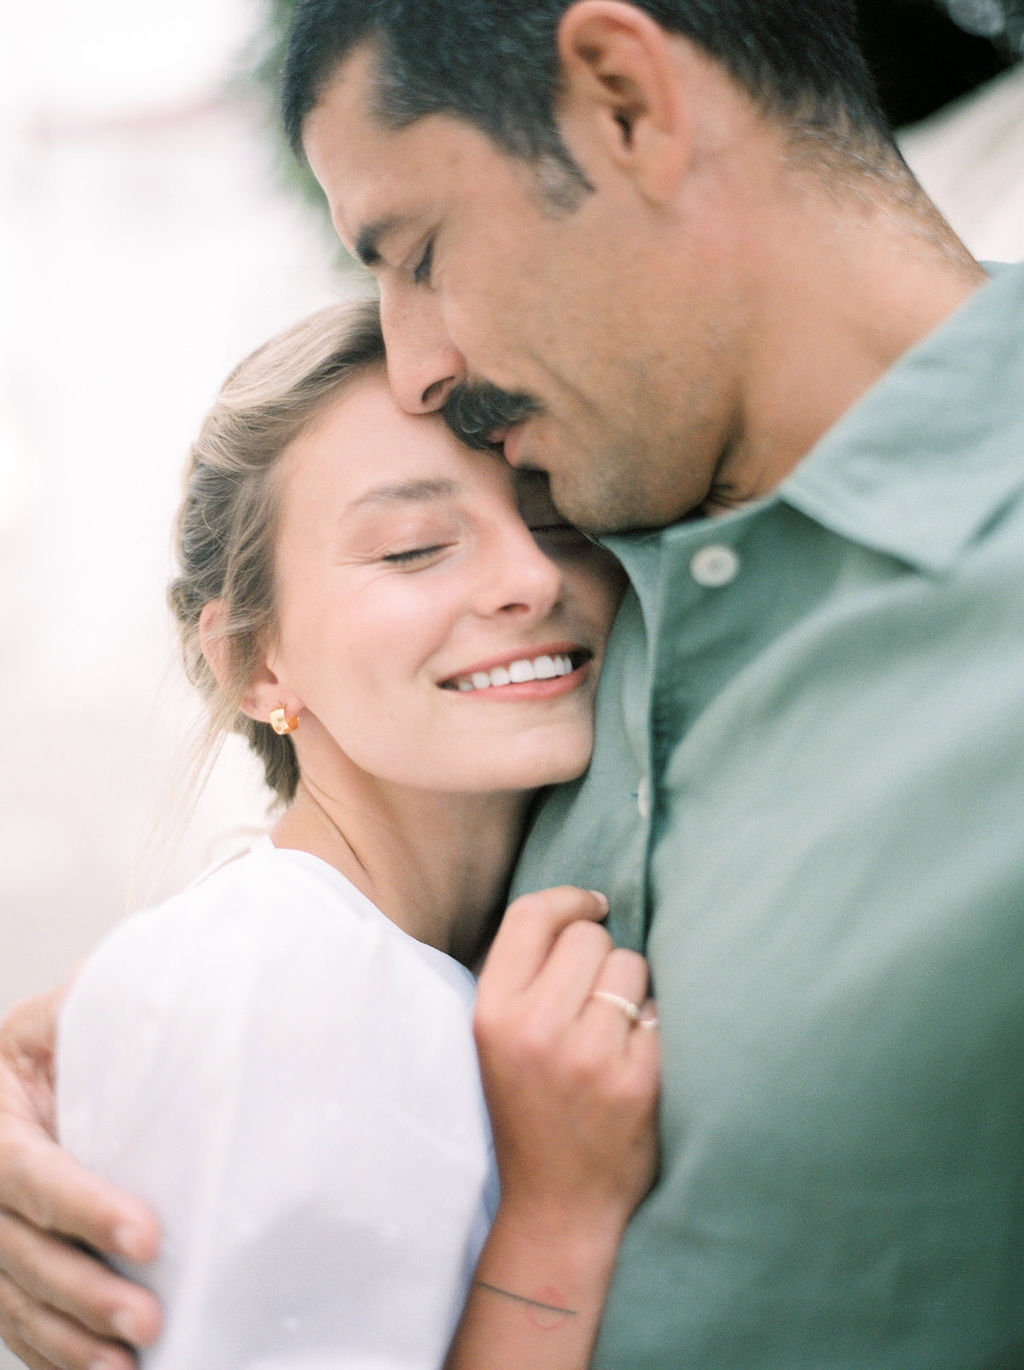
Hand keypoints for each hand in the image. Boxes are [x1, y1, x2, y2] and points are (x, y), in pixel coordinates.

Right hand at [0, 986, 161, 1369]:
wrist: (4, 1087)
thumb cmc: (42, 1052)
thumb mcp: (52, 1023)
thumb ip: (88, 1014)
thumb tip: (157, 997)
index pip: (33, 1176)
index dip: (86, 1209)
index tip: (148, 1235)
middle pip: (22, 1254)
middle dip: (86, 1292)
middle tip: (148, 1319)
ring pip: (16, 1301)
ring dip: (72, 1339)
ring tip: (129, 1362)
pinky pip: (15, 1324)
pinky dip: (55, 1355)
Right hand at [474, 887, 659, 1241]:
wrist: (558, 1205)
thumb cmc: (529, 1109)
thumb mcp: (497, 1040)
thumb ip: (524, 976)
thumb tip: (580, 908)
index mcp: (492, 1013)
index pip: (531, 916)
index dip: (569, 898)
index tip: (592, 905)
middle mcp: (535, 1030)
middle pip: (590, 937)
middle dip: (601, 955)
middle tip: (594, 998)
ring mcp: (588, 1057)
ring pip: (632, 967)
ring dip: (632, 989)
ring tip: (613, 1031)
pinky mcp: (636, 1082)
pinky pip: (659, 1012)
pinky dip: (654, 1028)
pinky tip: (636, 1058)